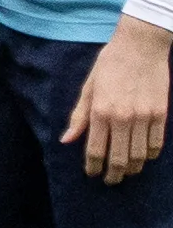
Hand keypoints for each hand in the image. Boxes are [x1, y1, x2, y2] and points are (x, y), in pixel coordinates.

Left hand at [71, 22, 171, 188]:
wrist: (141, 45)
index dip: (92, 167)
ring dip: (132, 168)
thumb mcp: (88, 87)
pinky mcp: (161, 113)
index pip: (95, 150)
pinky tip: (143, 158)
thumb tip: (66, 140)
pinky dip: (149, 155)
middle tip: (110, 181)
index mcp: (100, 111)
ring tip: (127, 172)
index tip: (92, 174)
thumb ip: (79, 116)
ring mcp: (144, 117)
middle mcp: (122, 118)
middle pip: (119, 158)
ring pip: (139, 155)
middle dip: (113, 174)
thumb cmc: (110, 64)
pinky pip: (156, 144)